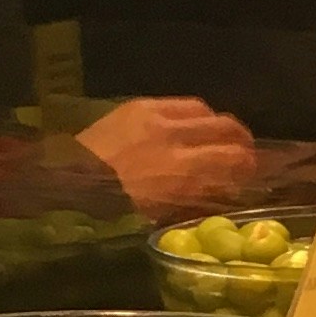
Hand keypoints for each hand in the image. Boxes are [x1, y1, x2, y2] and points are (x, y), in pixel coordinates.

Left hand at [72, 98, 256, 216]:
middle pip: (227, 127)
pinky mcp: (137, 106)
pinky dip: (189, 115)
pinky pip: (177, 104)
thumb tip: (226, 188)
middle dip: (241, 141)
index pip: (236, 157)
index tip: (250, 174)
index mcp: (181, 170)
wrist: (65, 184)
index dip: (250, 165)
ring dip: (215, 125)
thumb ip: (199, 196)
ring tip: (213, 137)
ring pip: (204, 111)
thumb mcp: (163, 212)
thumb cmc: (114, 210)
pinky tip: (184, 126)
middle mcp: (173, 136)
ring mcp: (154, 117)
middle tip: (242, 153)